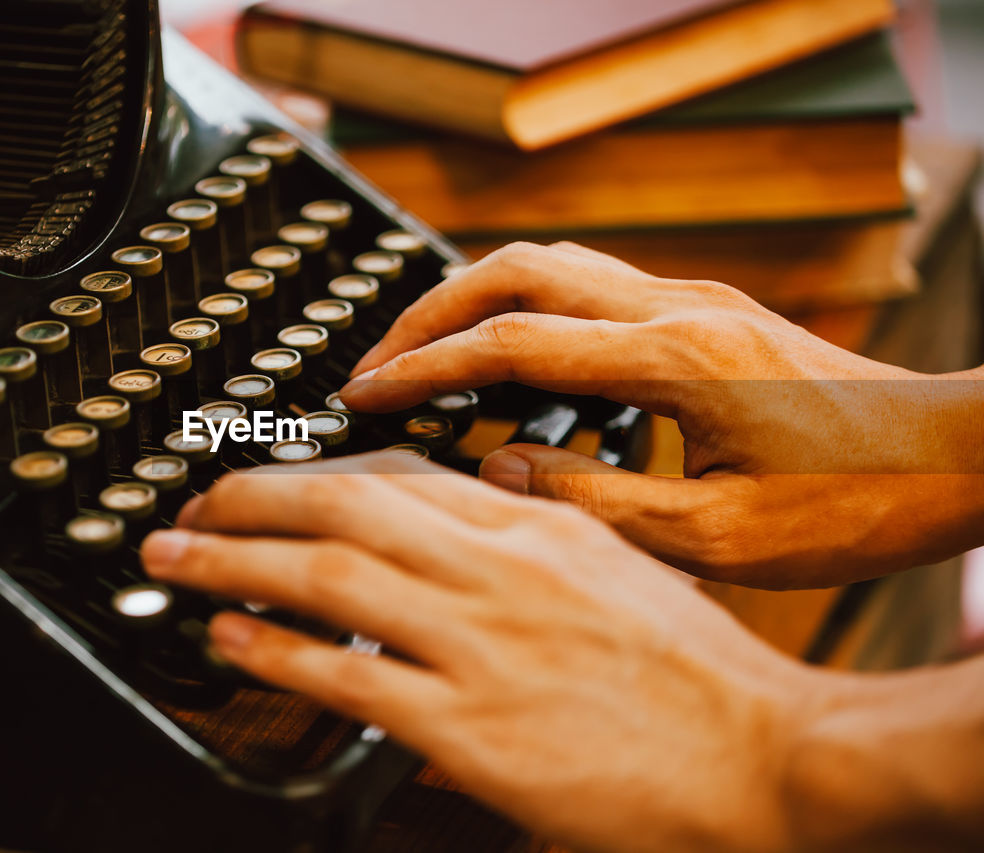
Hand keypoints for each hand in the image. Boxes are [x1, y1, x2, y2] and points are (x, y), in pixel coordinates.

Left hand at [141, 454, 808, 851]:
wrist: (772, 759)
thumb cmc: (705, 677)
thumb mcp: (625, 570)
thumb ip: (545, 531)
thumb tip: (482, 496)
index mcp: (541, 529)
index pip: (403, 476)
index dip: (317, 474)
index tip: (271, 483)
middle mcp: (504, 572)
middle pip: (346, 506)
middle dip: (252, 498)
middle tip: (192, 504)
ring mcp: (483, 647)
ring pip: (329, 578)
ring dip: (235, 560)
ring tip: (174, 554)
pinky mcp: (473, 728)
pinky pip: (350, 676)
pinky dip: (278, 649)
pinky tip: (229, 634)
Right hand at [338, 242, 983, 586]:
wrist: (957, 458)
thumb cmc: (857, 503)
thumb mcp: (719, 540)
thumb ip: (594, 505)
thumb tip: (496, 472)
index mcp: (676, 360)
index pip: (512, 342)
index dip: (423, 368)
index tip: (364, 394)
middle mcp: (678, 310)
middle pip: (515, 271)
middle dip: (429, 312)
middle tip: (374, 364)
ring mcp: (692, 302)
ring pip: (548, 267)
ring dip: (473, 303)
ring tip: (421, 359)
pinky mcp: (703, 315)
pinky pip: (585, 290)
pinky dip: (524, 315)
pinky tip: (506, 366)